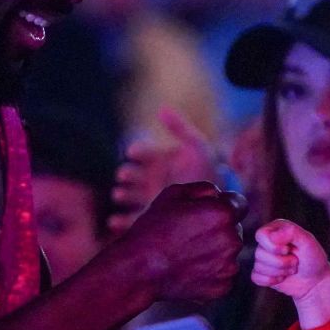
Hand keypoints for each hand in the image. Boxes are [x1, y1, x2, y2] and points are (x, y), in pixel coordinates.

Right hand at [108, 182, 245, 305]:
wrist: (139, 269)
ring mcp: (229, 266)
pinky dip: (211, 272)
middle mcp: (233, 240)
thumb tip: (221, 195)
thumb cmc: (153, 228)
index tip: (206, 213)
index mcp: (223, 214)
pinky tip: (189, 270)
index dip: (222, 206)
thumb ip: (205, 189)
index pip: (240, 204)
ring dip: (216, 251)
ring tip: (187, 254)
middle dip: (219, 230)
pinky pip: (223, 274)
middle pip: (234, 229)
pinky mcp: (224, 286)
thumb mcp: (174, 193)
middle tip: (189, 236)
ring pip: (229, 253)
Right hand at [109, 108, 220, 232]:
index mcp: (158, 160)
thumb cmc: (206, 170)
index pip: (144, 152)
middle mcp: (149, 177)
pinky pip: (131, 219)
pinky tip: (113, 221)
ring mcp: (148, 197)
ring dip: (123, 194)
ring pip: (129, 195)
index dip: (139, 151)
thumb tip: (162, 108)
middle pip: (133, 174)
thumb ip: (180, 128)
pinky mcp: (149, 216)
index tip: (133, 151)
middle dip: (128, 173)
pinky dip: (120, 221)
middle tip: (125, 174)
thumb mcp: (197, 146)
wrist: (216, 198)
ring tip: (119, 194)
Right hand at [252, 220, 329, 305]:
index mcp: (276, 229)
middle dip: (281, 262)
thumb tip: (271, 237)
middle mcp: (267, 241)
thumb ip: (290, 232)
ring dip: (280, 272)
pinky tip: (282, 277)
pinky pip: (256, 278)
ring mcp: (263, 258)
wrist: (316, 280)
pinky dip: (272, 280)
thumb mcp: (307, 241)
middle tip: (295, 261)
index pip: (261, 235)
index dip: (273, 246)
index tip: (288, 249)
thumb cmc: (313, 258)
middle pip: (259, 253)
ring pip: (259, 267)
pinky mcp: (261, 273)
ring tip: (291, 268)